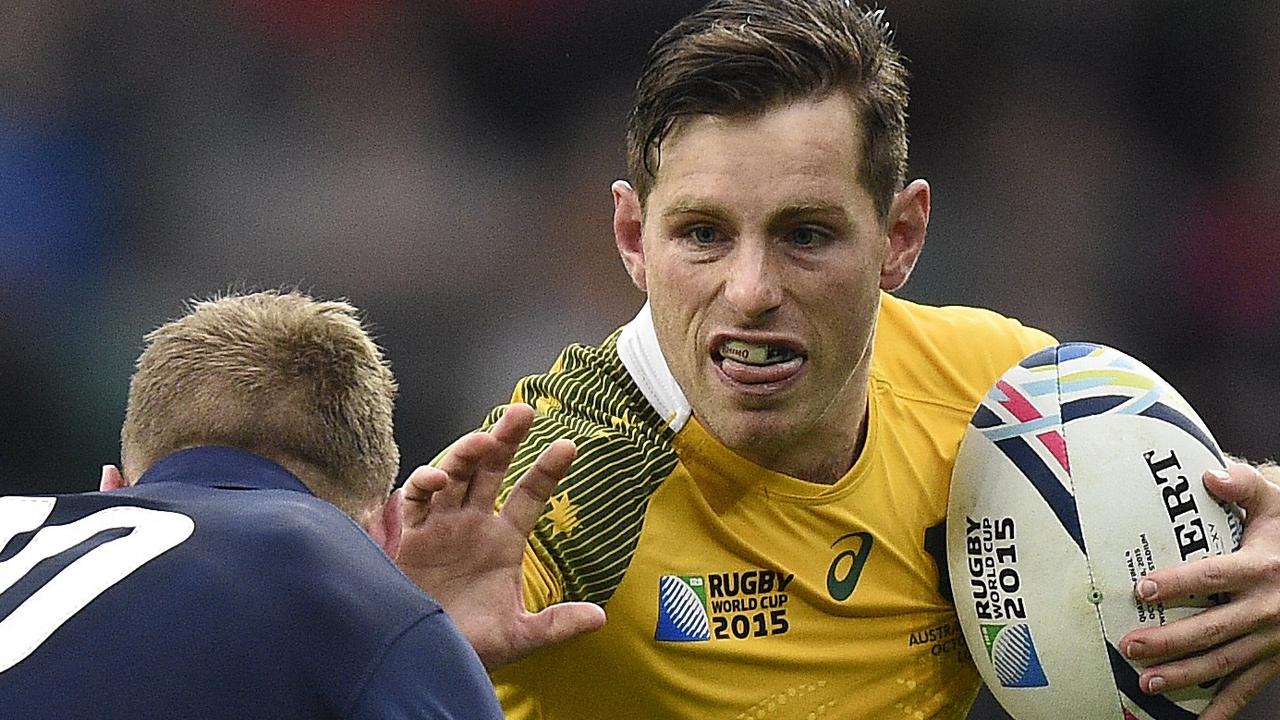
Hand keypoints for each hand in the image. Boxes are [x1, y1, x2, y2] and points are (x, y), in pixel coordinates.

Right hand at [396, 403, 605, 668]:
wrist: (426, 664)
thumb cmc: (472, 647)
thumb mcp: (519, 635)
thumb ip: (556, 624)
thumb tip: (600, 618)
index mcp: (504, 540)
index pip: (529, 494)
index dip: (547, 469)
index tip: (568, 446)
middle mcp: (473, 525)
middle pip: (491, 470)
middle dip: (505, 439)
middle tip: (523, 412)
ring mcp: (442, 527)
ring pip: (455, 475)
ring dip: (467, 453)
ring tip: (484, 440)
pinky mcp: (411, 538)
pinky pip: (416, 502)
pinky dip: (424, 484)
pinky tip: (439, 479)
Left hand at [1119, 461, 1279, 718]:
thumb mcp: (1275, 503)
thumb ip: (1244, 485)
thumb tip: (1210, 473)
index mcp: (1261, 569)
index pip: (1214, 577)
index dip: (1179, 583)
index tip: (1143, 587)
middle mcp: (1267, 608)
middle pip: (1212, 629)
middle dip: (1170, 641)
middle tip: (1130, 646)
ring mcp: (1272, 639)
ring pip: (1225, 664)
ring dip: (1185, 677)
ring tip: (1146, 684)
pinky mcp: (1275, 660)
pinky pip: (1248, 689)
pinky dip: (1223, 709)